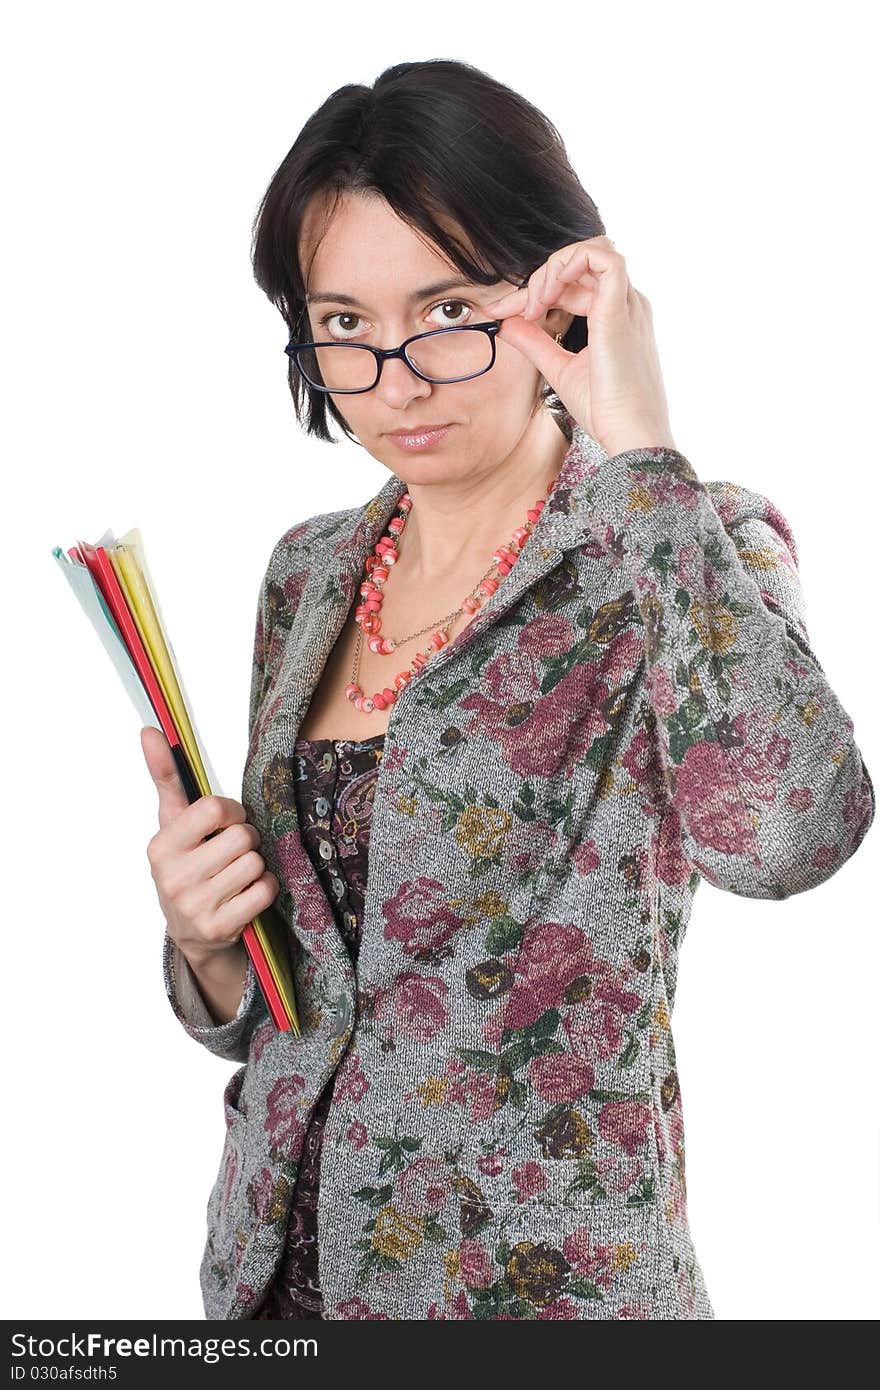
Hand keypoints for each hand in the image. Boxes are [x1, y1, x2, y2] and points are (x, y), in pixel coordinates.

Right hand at [141, 725, 279, 967]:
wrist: (190, 931)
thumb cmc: (186, 864)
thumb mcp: (172, 823)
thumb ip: (166, 777)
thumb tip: (150, 731)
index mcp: (161, 846)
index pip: (214, 809)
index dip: (233, 811)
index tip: (230, 820)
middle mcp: (173, 877)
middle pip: (242, 837)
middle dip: (247, 840)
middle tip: (235, 851)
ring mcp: (195, 906)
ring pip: (255, 863)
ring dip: (257, 865)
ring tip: (239, 873)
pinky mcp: (219, 928)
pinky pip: (264, 891)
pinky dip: (264, 889)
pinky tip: (247, 894)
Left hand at [484, 235, 676, 456]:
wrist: (629, 433)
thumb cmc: (605, 409)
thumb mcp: (559, 367)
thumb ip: (534, 342)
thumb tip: (506, 323)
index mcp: (615, 316)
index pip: (573, 285)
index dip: (535, 292)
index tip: (502, 312)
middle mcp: (625, 304)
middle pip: (579, 265)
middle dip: (538, 280)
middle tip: (511, 309)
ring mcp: (626, 303)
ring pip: (591, 251)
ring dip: (554, 268)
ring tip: (534, 301)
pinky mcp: (621, 309)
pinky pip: (602, 258)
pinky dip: (569, 263)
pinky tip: (546, 294)